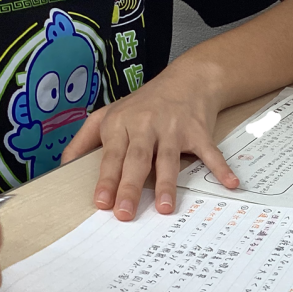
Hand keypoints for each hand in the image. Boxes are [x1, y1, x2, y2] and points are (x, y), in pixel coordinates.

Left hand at [61, 62, 239, 220]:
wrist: (188, 78)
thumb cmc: (145, 104)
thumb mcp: (109, 114)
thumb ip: (84, 140)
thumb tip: (62, 166)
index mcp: (121, 124)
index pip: (111, 156)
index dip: (106, 179)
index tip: (101, 202)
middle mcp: (146, 125)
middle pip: (137, 160)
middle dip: (129, 187)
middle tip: (124, 213)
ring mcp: (174, 128)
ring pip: (168, 159)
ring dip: (168, 184)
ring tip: (166, 209)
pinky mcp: (199, 131)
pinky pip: (209, 153)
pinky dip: (221, 167)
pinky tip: (230, 183)